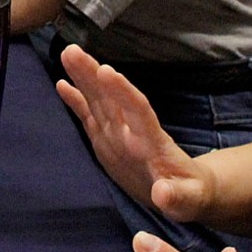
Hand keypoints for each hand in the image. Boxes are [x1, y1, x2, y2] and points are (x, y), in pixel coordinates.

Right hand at [55, 44, 208, 219]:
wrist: (181, 190)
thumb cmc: (190, 194)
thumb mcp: (189, 201)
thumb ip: (178, 197)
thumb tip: (163, 193)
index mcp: (153, 143)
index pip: (138, 111)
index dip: (123, 92)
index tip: (106, 71)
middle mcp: (132, 132)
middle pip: (112, 98)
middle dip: (93, 75)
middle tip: (73, 50)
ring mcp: (118, 134)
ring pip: (99, 101)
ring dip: (83, 78)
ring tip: (68, 54)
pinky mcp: (106, 140)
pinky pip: (89, 116)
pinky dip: (76, 101)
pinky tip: (62, 83)